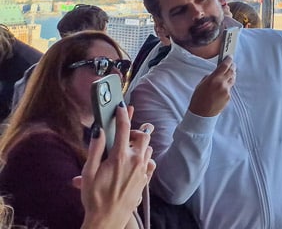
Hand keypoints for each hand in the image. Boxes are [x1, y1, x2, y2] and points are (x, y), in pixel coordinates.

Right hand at [75, 104, 155, 228]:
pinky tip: (134, 162)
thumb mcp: (88, 173)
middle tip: (123, 134)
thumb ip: (95, 149)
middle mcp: (135, 161)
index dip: (122, 114)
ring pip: (148, 148)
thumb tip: (99, 130)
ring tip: (127, 148)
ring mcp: (143, 170)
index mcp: (120, 157)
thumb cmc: (94, 197)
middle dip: (134, 130)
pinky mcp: (146, 179)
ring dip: (140, 144)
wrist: (108, 219)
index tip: (121, 106)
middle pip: (143, 135)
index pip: (123, 128)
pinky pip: (150, 161)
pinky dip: (144, 157)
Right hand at [188, 58, 234, 117]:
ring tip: (230, 72)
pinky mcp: (229, 96)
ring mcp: (226, 90)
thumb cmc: (198, 100)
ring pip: (232, 79)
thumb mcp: (200, 85)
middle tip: (232, 63)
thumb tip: (214, 74)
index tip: (230, 57)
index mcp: (213, 79)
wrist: (202, 114)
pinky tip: (223, 86)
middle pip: (231, 71)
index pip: (224, 66)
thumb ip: (209, 77)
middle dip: (232, 66)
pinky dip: (227, 85)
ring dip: (232, 75)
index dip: (228, 60)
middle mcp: (221, 83)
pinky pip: (229, 88)